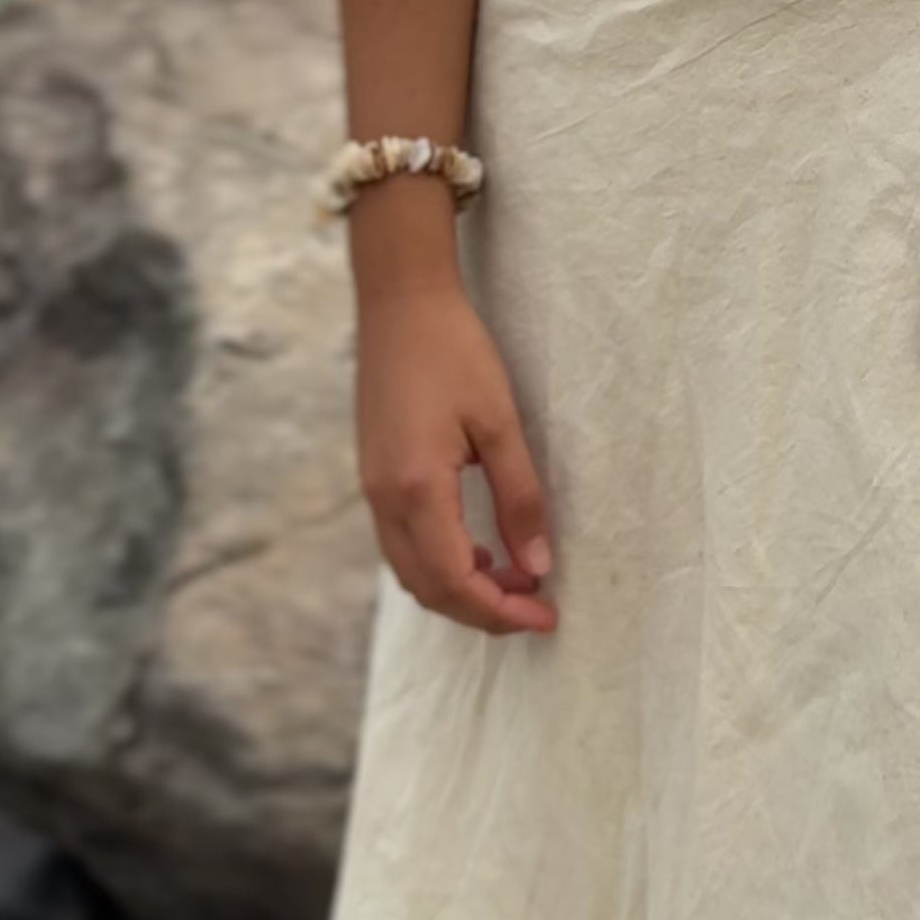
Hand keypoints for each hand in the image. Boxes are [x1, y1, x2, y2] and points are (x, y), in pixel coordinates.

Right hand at [355, 278, 558, 633]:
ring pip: (411, 571)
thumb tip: (537, 565)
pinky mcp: (373, 475)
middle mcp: (384, 499)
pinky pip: (402, 543)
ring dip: (460, 589)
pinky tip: (478, 550)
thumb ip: (520, 498)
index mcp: (416, 489)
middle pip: (428, 588)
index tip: (546, 617)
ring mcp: (372, 489)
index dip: (501, 612)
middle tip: (536, 606)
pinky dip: (440, 563)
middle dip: (482, 611)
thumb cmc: (454, 350)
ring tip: (514, 580)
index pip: (456, 582)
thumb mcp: (500, 422)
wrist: (400, 302)